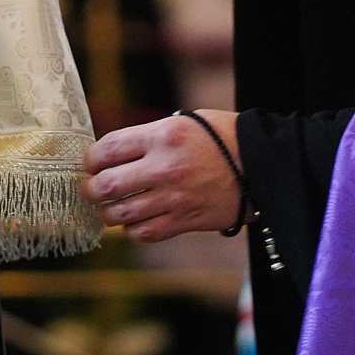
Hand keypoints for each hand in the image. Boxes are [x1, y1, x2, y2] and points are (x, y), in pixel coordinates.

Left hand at [83, 110, 242, 241]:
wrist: (263, 166)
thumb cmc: (223, 138)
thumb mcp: (184, 122)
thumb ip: (149, 136)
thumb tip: (114, 154)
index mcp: (162, 136)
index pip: (107, 149)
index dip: (91, 159)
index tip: (91, 164)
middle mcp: (164, 168)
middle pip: (106, 185)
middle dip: (91, 189)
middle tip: (92, 189)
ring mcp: (174, 197)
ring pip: (120, 213)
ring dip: (109, 212)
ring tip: (111, 207)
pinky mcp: (185, 221)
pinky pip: (144, 232)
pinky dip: (132, 229)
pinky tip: (135, 220)